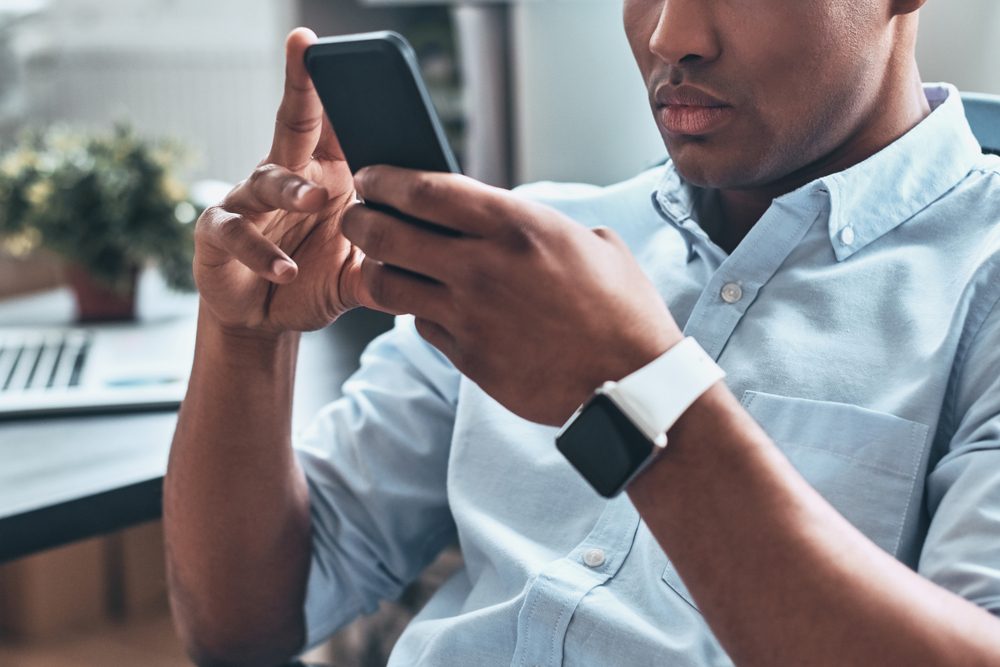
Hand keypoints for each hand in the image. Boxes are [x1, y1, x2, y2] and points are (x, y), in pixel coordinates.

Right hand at [193, 28, 366, 334]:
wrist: (266, 321)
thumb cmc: (314, 281)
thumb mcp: (359, 274)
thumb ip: (387, 263)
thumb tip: (431, 257)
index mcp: (323, 175)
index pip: (335, 125)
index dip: (342, 92)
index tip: (356, 57)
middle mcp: (285, 177)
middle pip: (294, 120)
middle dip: (301, 84)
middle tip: (306, 48)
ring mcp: (249, 202)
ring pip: (267, 179)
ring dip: (292, 187)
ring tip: (316, 201)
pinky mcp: (218, 233)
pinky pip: (236, 231)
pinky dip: (261, 251)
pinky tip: (285, 269)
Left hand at [343, 167, 683, 425]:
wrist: (631, 383)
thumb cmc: (622, 310)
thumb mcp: (592, 245)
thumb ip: (540, 228)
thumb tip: (509, 226)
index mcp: (516, 227)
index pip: (425, 190)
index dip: (386, 179)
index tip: (372, 176)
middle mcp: (482, 268)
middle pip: (386, 234)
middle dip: (359, 220)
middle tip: (357, 217)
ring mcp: (470, 317)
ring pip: (386, 286)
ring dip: (378, 270)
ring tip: (385, 266)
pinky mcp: (469, 359)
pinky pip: (422, 327)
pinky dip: (420, 314)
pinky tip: (434, 309)